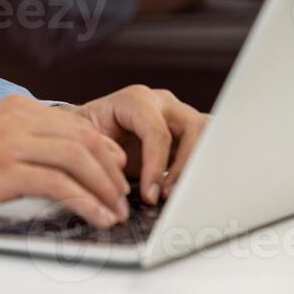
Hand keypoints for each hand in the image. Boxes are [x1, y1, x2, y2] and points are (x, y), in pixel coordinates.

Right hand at [0, 95, 131, 226]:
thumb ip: (21, 144)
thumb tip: (57, 165)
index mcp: (13, 108)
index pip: (75, 123)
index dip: (103, 148)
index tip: (117, 172)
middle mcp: (14, 117)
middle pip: (82, 137)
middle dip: (110, 169)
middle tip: (123, 195)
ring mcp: (6, 140)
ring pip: (75, 156)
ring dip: (103, 187)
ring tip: (115, 210)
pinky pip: (56, 182)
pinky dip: (84, 201)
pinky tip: (94, 215)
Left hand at [74, 85, 208, 205]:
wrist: (95, 124)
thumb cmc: (90, 128)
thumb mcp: (83, 134)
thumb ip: (98, 146)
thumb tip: (117, 162)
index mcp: (137, 99)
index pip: (158, 132)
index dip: (156, 166)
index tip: (150, 193)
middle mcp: (162, 103)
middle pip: (192, 128)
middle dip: (183, 166)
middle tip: (166, 194)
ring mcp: (178, 114)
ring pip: (207, 132)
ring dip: (197, 165)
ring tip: (177, 191)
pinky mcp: (188, 131)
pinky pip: (209, 142)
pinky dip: (203, 164)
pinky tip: (187, 184)